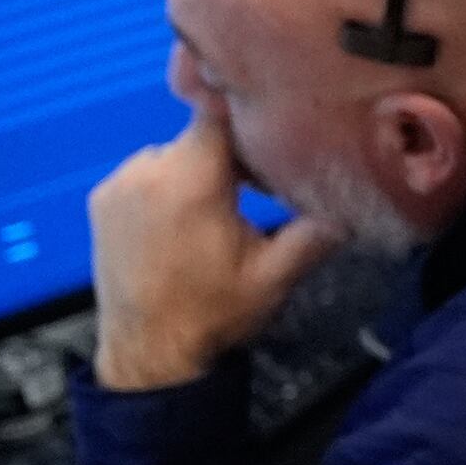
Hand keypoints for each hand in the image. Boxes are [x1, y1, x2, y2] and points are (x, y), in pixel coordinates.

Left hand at [87, 98, 342, 392]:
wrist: (149, 356)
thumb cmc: (215, 312)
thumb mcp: (278, 274)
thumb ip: (319, 229)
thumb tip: (364, 198)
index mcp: (190, 180)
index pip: (219, 111)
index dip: (249, 109)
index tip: (276, 119)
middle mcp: (147, 171)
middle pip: (200, 135)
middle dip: (231, 153)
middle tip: (259, 188)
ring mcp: (117, 185)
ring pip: (173, 152)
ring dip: (196, 168)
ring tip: (218, 207)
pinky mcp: (101, 201)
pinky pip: (145, 172)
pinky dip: (166, 184)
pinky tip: (181, 218)